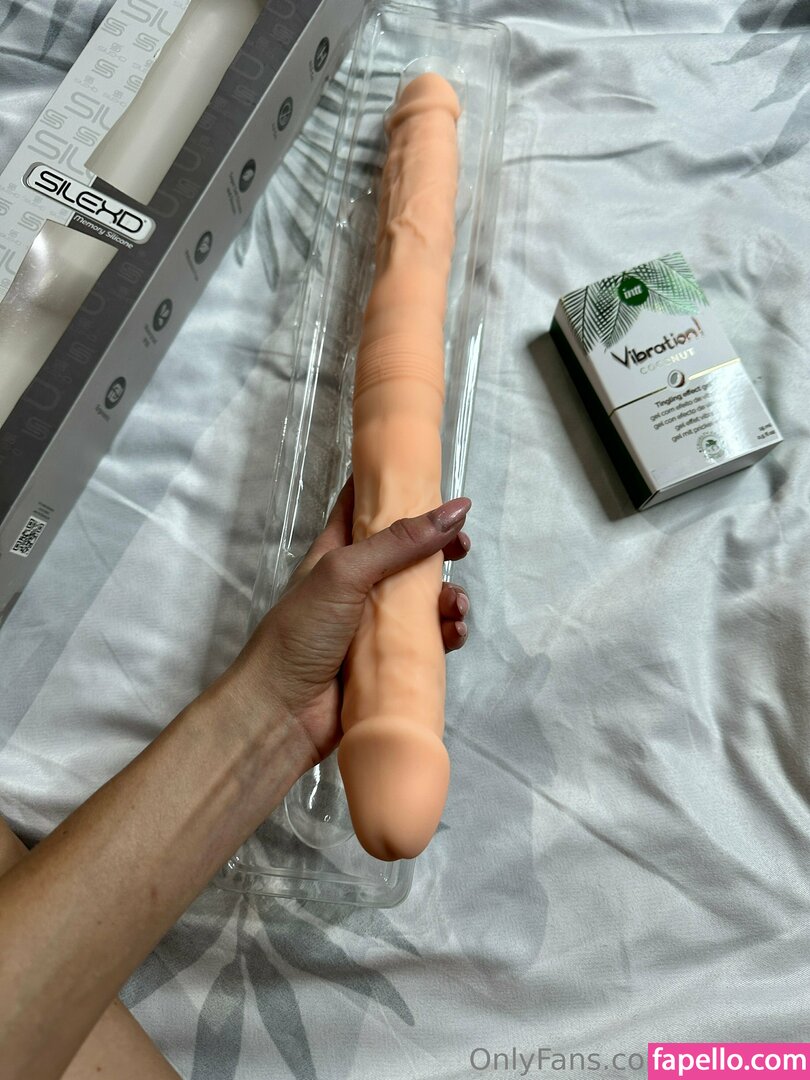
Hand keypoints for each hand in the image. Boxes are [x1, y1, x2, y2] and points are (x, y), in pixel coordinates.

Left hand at [225, 477, 470, 765]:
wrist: (283, 712)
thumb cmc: (302, 631)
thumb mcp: (345, 572)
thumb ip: (400, 541)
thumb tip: (457, 507)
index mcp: (337, 552)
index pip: (363, 506)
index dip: (394, 487)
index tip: (431, 475)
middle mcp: (358, 583)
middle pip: (407, 552)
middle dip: (439, 546)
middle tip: (462, 547)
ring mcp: (374, 623)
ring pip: (424, 597)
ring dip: (448, 595)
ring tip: (455, 606)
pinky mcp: (390, 658)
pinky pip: (428, 638)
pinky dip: (446, 632)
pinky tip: (453, 634)